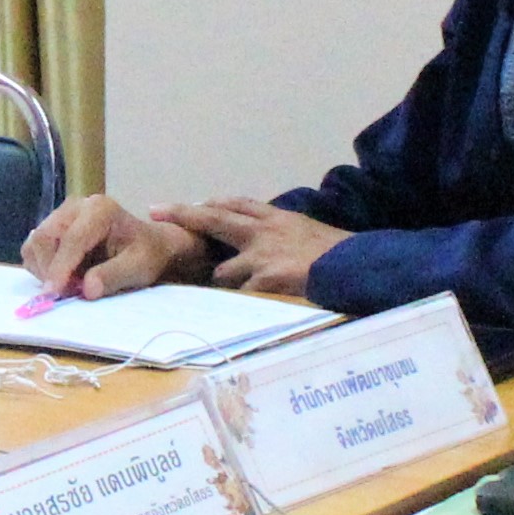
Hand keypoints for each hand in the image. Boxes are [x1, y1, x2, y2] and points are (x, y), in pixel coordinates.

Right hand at [19, 194, 208, 299]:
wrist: (146, 245)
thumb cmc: (146, 254)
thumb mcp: (140, 267)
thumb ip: (114, 276)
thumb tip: (87, 289)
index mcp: (100, 209)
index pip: (73, 238)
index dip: (61, 267)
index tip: (54, 293)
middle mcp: (75, 206)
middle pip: (46, 237)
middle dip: (49, 269)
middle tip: (63, 294)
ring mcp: (60, 215)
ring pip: (35, 243)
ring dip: (43, 269)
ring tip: (67, 285)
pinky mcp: (51, 227)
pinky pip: (33, 249)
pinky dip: (40, 267)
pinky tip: (61, 278)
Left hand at [154, 196, 339, 298]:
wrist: (358, 264)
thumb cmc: (341, 253)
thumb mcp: (310, 233)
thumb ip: (286, 234)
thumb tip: (276, 243)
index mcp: (277, 218)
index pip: (237, 203)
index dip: (212, 203)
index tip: (191, 203)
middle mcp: (263, 231)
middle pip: (214, 217)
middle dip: (183, 214)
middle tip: (156, 209)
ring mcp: (262, 254)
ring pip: (223, 270)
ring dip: (222, 283)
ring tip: (224, 296)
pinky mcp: (266, 278)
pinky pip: (243, 295)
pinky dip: (243, 304)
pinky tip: (244, 312)